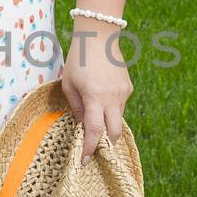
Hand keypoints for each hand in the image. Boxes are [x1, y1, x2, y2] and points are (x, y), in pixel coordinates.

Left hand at [59, 29, 133, 164]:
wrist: (98, 36)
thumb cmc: (77, 59)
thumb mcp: (69, 84)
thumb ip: (76, 107)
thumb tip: (83, 126)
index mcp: (95, 97)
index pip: (95, 131)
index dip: (90, 148)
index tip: (85, 160)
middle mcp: (113, 97)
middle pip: (115, 132)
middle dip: (106, 144)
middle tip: (95, 149)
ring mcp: (123, 92)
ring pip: (118, 119)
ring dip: (107, 125)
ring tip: (95, 120)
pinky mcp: (128, 87)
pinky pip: (120, 106)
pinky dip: (111, 111)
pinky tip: (101, 101)